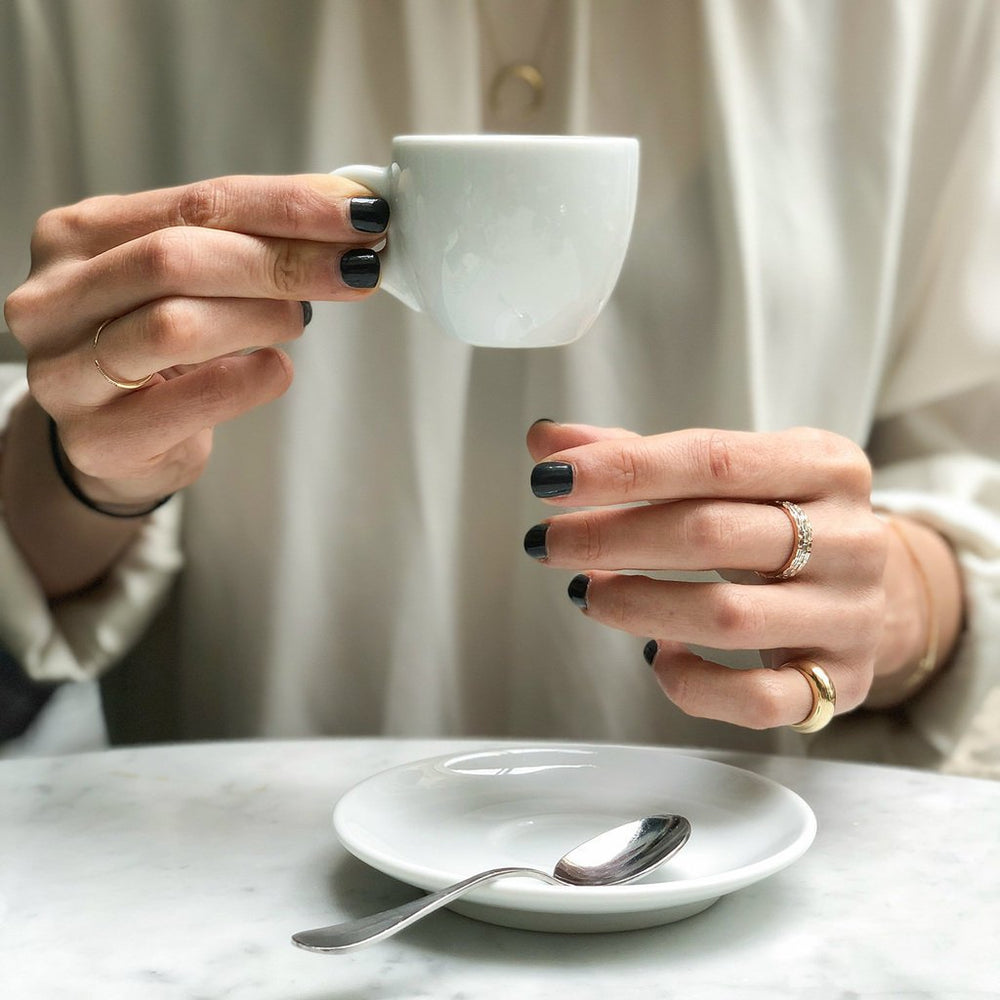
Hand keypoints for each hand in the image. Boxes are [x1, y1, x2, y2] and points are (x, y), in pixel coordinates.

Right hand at [3, 174, 385, 508]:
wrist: (113, 440)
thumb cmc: (155, 350)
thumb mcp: (183, 280)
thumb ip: (241, 242)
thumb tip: (344, 213)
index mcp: (78, 236)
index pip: (196, 203)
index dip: (287, 206)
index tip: (357, 213)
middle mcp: (56, 298)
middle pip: (177, 258)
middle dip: (282, 261)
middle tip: (355, 268)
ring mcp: (65, 372)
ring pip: (175, 325)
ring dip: (262, 317)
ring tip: (301, 318)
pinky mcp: (99, 438)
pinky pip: (188, 401)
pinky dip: (248, 381)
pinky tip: (276, 370)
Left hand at [524, 420, 958, 729]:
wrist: (874, 590)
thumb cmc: (780, 520)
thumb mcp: (728, 473)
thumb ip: (637, 455)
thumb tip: (548, 442)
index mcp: (825, 464)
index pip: (711, 459)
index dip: (624, 469)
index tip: (551, 479)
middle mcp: (850, 538)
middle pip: (710, 534)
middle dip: (612, 538)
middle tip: (549, 542)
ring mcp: (849, 615)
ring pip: (727, 617)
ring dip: (636, 605)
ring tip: (583, 593)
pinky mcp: (840, 683)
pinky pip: (757, 699)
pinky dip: (693, 683)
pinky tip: (657, 656)